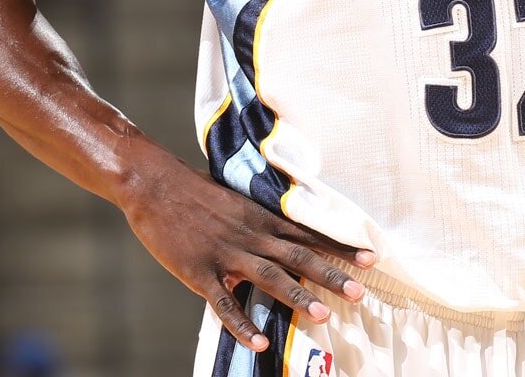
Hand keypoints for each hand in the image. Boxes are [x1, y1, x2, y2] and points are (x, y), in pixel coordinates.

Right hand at [120, 151, 372, 351]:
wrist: (153, 184)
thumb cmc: (194, 191)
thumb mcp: (235, 201)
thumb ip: (258, 222)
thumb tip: (279, 237)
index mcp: (260, 217)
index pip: (308, 235)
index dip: (339, 248)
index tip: (371, 259)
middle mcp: (250, 235)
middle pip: (297, 256)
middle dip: (330, 274)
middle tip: (360, 291)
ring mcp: (225, 254)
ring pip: (268, 277)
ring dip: (297, 296)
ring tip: (323, 316)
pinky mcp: (199, 272)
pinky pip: (224, 303)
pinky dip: (242, 323)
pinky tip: (259, 340)